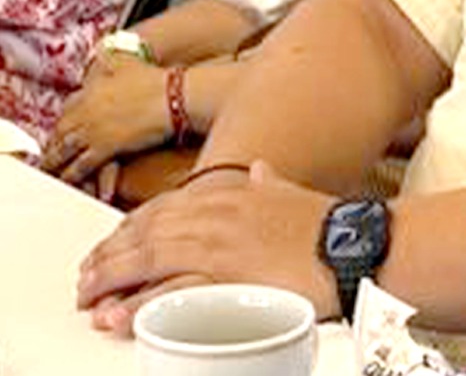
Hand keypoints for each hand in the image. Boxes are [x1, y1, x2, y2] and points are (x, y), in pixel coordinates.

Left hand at [42, 54, 169, 182]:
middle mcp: (86, 111)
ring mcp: (93, 130)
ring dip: (55, 162)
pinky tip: (68, 180)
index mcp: (90, 91)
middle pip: (60, 132)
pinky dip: (72, 174)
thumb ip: (111, 58)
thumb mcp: (128, 61)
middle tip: (48, 156)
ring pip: (65, 150)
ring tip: (50, 172)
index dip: (61, 123)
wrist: (173, 97)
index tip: (59, 132)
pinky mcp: (105, 147)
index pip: (66, 110)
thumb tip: (102, 50)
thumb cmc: (156, 79)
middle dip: (52, 146)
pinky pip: (81, 165)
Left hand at [77, 161, 340, 335]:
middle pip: (146, 232)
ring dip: (112, 279)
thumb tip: (261, 169)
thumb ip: (270, 182)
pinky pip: (171, 292)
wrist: (357, 243)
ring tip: (89, 298)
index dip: (132, 227)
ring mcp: (219, 244)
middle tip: (87, 277)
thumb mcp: (293, 192)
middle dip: (110, 256)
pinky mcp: (226, 277)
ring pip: (148, 259)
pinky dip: (140, 304)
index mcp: (231, 192)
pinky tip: (119, 316)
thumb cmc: (330, 223)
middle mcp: (217, 213)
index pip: (165, 206)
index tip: (114, 244)